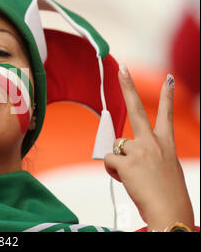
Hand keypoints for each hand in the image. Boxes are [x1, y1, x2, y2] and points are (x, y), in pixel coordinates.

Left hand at [104, 66, 193, 231]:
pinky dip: (113, 171)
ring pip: (117, 147)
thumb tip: (121, 154)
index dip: (168, 95)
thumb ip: (145, 156)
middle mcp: (153, 142)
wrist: (170, 212)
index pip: (166, 114)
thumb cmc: (167, 194)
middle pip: (137, 109)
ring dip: (120, 162)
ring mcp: (140, 150)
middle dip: (128, 86)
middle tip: (122, 68)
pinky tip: (126, 180)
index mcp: (167, 144)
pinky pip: (108, 161)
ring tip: (135, 177)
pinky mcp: (126, 161)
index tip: (169, 78)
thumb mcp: (163, 168)